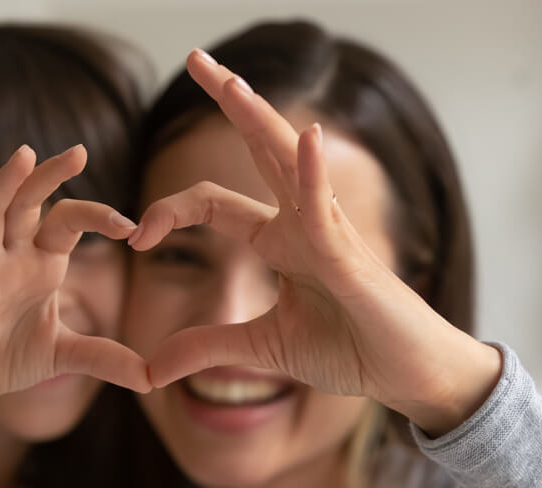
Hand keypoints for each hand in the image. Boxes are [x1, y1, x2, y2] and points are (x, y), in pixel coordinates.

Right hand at [0, 144, 150, 407]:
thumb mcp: (66, 356)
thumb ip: (105, 358)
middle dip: (50, 177)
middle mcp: (11, 256)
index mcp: (41, 263)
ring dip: (4, 185)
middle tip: (79, 151)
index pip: (68, 222)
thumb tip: (151, 379)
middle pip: (28, 203)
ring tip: (24, 155)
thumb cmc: (11, 359)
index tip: (130, 226)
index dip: (97, 217)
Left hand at [131, 50, 499, 435]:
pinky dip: (314, 176)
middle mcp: (303, 224)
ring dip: (261, 120)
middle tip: (194, 56)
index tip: (135, 237)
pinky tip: (307, 138)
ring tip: (230, 82)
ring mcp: (330, 235)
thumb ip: (207, 347)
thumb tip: (151, 369)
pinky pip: (326, 213)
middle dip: (228, 103)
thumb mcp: (261, 348)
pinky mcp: (352, 261)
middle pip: (258, 150)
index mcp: (280, 242)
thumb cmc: (350, 351)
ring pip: (291, 164)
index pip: (213, 203)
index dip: (167, 211)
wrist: (406, 377)